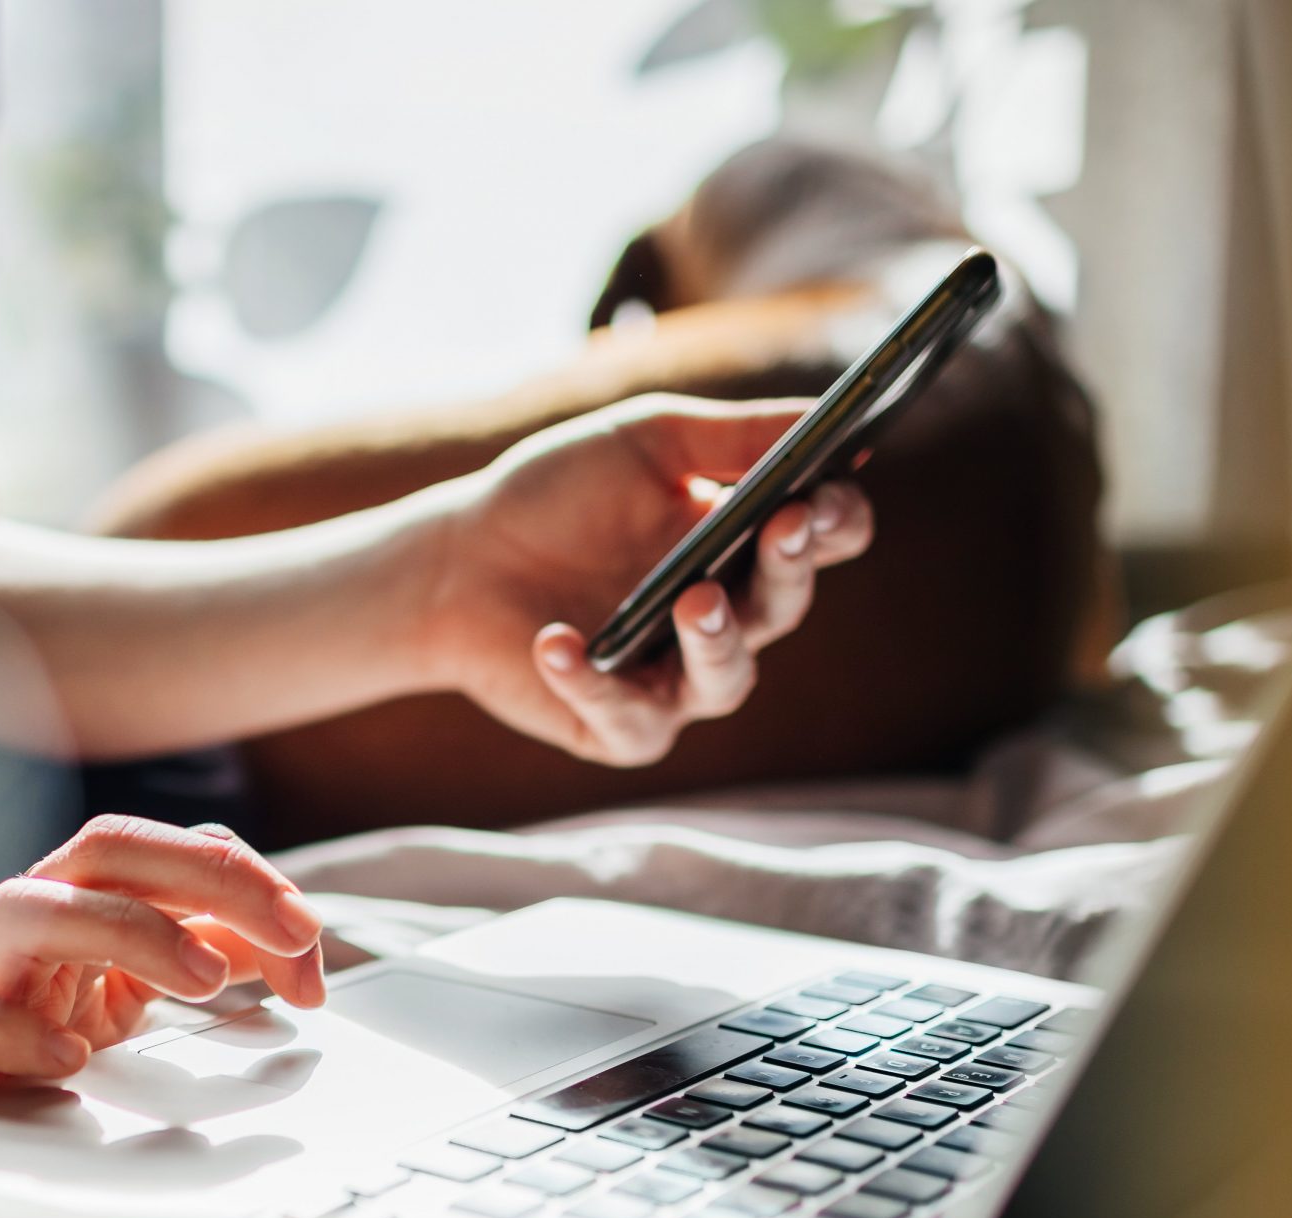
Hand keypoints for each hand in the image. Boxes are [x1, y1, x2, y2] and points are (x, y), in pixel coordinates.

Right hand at [0, 815, 326, 1103]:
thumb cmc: (24, 1022)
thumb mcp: (124, 985)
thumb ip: (199, 954)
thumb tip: (291, 949)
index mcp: (78, 895)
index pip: (167, 848)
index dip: (247, 880)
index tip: (309, 937)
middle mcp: (26, 914)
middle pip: (109, 850)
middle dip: (211, 878)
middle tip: (294, 934)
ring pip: (28, 910)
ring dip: (127, 931)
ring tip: (206, 980)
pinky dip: (14, 1031)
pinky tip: (71, 1059)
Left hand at [418, 394, 874, 766]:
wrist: (458, 560)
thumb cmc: (556, 496)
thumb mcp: (645, 444)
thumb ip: (732, 435)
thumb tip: (825, 416)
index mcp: (743, 546)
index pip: (824, 539)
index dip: (833, 518)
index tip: (822, 492)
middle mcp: (723, 619)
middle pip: (784, 605)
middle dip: (788, 567)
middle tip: (783, 527)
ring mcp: (673, 680)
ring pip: (726, 679)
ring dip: (716, 640)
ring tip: (695, 598)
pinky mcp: (616, 727)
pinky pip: (623, 716)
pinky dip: (589, 681)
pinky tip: (558, 641)